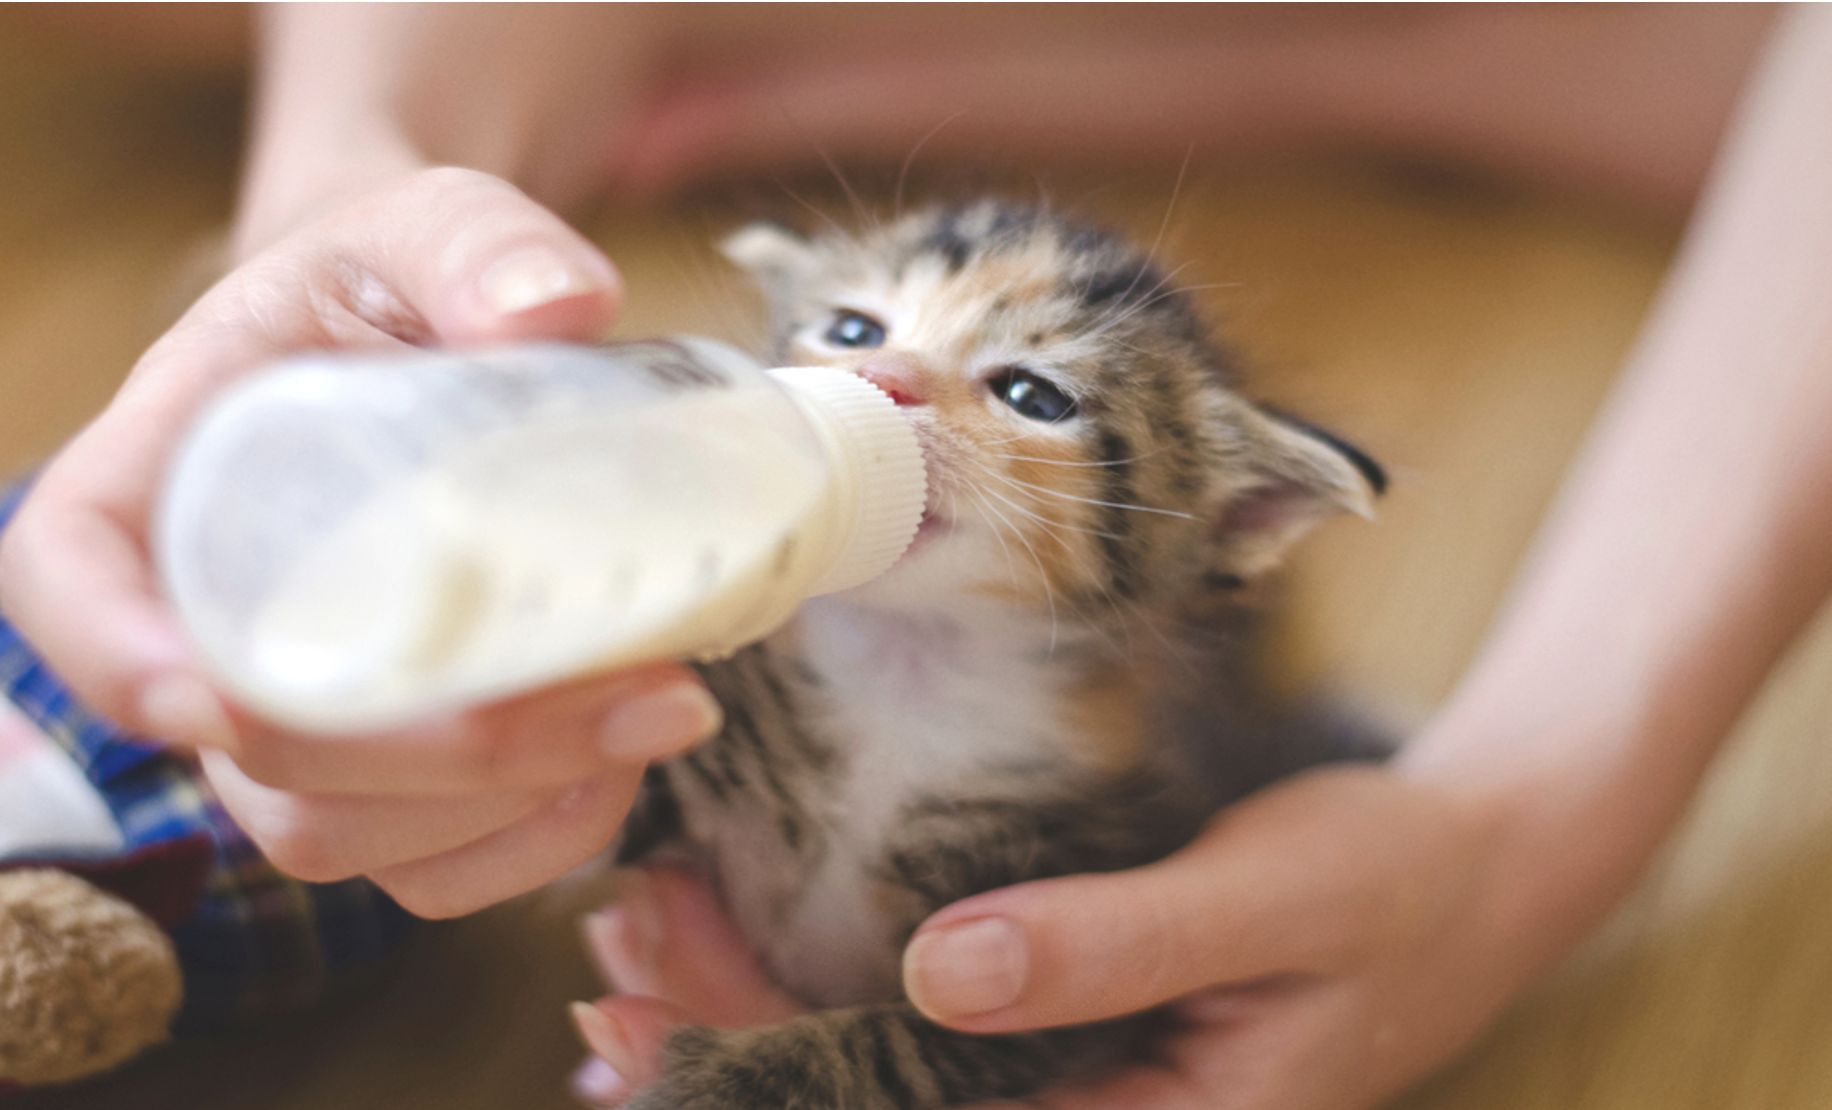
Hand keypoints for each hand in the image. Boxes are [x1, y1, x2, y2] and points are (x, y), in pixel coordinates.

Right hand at [0, 166, 720, 917]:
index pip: (69, 583)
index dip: (120, 660)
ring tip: (662, 703)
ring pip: (348, 836)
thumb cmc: (401, 289)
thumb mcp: (428, 226)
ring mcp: (295, 722)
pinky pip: (433, 870)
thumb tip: (556, 307)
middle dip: (445, 755)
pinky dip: (539, 839)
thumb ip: (475, 243)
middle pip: (260, 757)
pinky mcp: (387, 777)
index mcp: (162, 475)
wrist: (444, 349)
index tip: (216, 697)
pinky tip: (625, 757)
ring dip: (512, 801)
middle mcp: (207, 623)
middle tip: (636, 689)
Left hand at [569, 768, 1544, 1108]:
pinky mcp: (1076, 1027)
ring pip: (887, 1077)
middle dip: (731, 1052)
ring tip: (640, 953)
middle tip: (611, 967)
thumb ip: (1113, 946)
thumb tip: (940, 975)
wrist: (1478, 865)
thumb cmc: (1391, 884)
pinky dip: (831, 994)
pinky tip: (745, 953)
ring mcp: (1081, 1085)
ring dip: (760, 1021)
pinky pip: (931, 1034)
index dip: (768, 1095)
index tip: (645, 1031)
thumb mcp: (1269, 902)